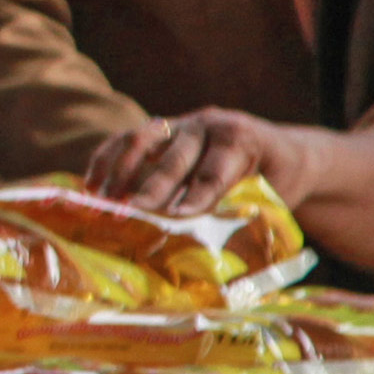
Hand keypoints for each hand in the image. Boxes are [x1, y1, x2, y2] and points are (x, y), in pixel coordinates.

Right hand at [86, 107, 307, 215]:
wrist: (280, 149)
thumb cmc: (277, 180)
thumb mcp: (274, 196)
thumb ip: (242, 214)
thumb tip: (215, 252)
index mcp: (242, 140)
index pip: (214, 171)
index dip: (195, 195)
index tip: (176, 216)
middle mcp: (209, 124)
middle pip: (175, 158)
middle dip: (152, 188)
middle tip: (132, 212)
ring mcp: (182, 122)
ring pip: (143, 140)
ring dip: (121, 172)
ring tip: (104, 201)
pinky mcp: (160, 127)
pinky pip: (126, 138)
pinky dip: (107, 160)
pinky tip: (92, 185)